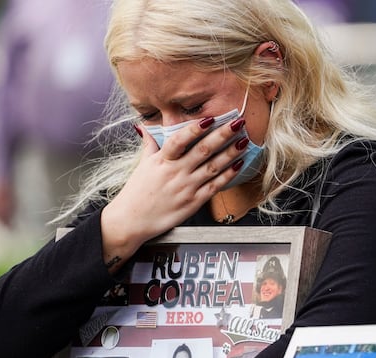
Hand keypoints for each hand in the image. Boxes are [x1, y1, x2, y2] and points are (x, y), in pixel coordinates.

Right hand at [100, 117, 247, 264]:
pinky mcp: (193, 202)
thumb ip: (150, 145)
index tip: (209, 118)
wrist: (132, 221)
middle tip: (238, 123)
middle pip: (202, 151)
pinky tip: (238, 165)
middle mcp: (175, 173)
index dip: (194, 129)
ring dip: (230, 154)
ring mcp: (186, 188)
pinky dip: (227, 176)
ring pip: (212, 167)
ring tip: (243, 141)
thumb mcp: (142, 165)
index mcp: (162, 161)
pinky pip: (214, 186)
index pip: (179, 140)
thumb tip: (146, 127)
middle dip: (222, 135)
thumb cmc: (137, 193)